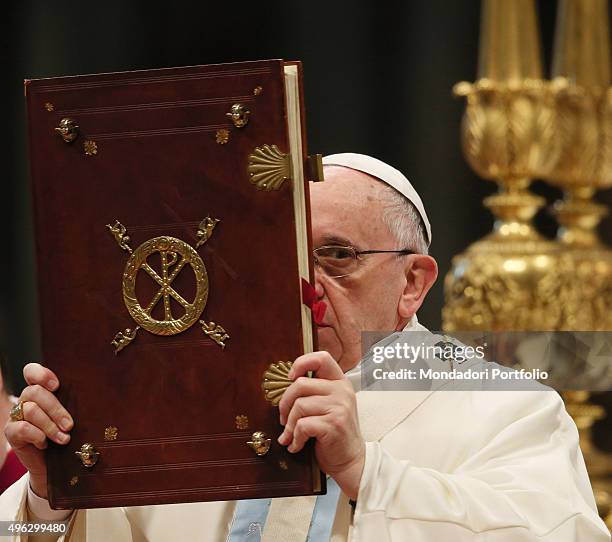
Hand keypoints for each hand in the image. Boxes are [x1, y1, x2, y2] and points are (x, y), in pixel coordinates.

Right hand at [4, 363, 72, 498]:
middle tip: (70, 425)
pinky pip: (22, 428)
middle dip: (56, 409)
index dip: (41, 374)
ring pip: (31, 410)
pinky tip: (46, 443)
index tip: (57, 385)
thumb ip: (74, 403)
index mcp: (41, 390)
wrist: (54, 464)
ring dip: (50, 426)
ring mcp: (17, 415)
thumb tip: (94, 397)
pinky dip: (37, 435)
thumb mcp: (72, 416)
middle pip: (35, 392)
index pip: (31, 372)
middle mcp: (26, 399)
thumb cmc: (67, 434)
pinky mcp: (12, 432)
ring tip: (64, 438)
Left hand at [277, 351, 364, 499]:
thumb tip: (285, 385)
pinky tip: (297, 445)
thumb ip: (315, 392)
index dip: (301, 363)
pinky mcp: (334, 424)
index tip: (290, 377)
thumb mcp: (330, 405)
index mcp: (340, 382)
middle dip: (285, 403)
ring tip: (290, 435)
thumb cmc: (334, 433)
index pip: (321, 358)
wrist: (351, 460)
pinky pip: (302, 425)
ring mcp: (339, 407)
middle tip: (283, 417)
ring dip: (289, 424)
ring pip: (299, 406)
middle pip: (300, 384)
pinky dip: (295, 438)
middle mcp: (342, 391)